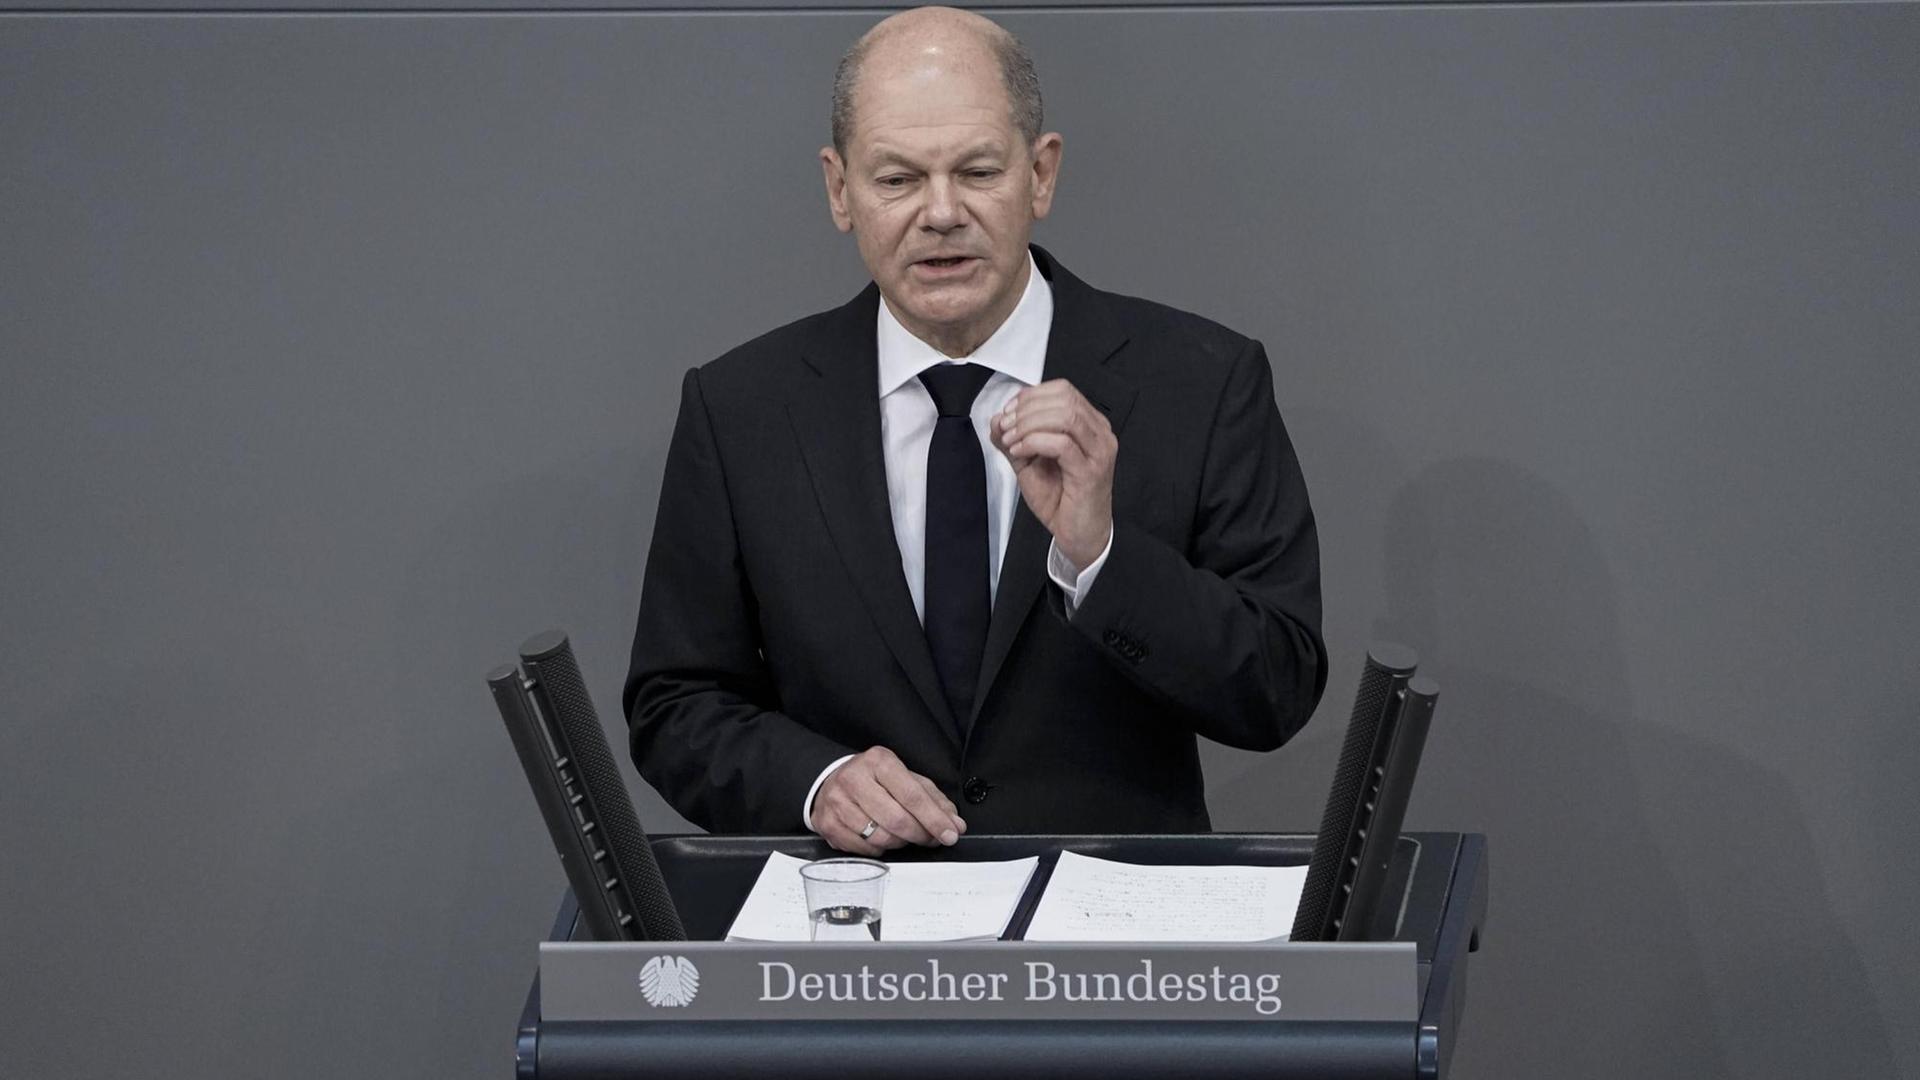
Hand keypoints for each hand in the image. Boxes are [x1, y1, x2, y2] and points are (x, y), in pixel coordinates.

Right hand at [811, 746, 967, 854]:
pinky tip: (882, 838)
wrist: (833, 780)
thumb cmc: (876, 780)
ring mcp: (837, 802)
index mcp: (878, 761)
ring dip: (900, 843)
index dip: (934, 819)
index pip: (912, 795)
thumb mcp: (906, 779)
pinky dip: (880, 850)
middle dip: (920, 835)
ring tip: (903, 835)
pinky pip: (863, 849)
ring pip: (880, 837)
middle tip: (930, 839)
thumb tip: (955, 824)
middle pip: (896, 819)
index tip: (950, 834)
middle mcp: (854, 778)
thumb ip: (934, 801)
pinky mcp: (826, 823)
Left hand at [990, 379, 1115, 568]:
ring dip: (1029, 424)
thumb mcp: (1028, 463)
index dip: (1031, 395)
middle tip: (1007, 428)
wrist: (1078, 535)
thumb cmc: (1061, 499)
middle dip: (1027, 409)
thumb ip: (1013, 439)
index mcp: (1089, 424)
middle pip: (1064, 398)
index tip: (1009, 412)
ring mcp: (1099, 451)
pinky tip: (1020, 452)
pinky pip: (1062, 444)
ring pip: (1065, 416)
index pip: (1063, 390)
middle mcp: (1100, 433)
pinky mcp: (1091, 471)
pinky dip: (1034, 442)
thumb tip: (997, 418)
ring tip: (1011, 441)